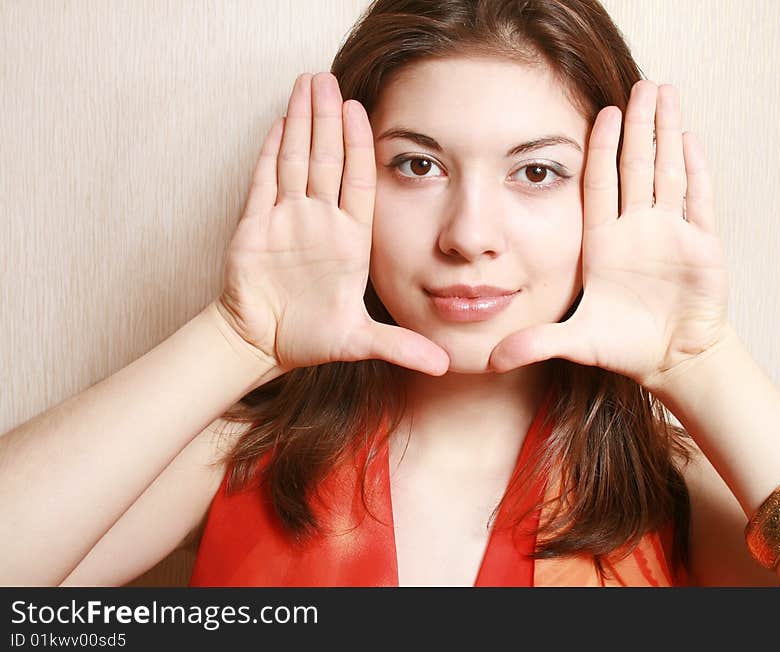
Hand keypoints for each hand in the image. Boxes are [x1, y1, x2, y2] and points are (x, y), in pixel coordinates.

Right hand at [215, 72, 449, 375]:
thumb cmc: (309, 338)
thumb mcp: (360, 341)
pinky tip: (280, 122)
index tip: (362, 110)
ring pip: (296, 160)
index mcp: (349, 240)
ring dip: (301, 122)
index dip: (359, 146)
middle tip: (329, 77)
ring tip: (306, 83)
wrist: (262, 343)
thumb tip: (444, 365)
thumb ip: (399, 347)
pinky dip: (270, 151)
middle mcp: (320, 221)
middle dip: (328, 118)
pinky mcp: (255, 225)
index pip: (358, 182)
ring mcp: (287, 219)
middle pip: (327, 159)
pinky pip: (264, 181)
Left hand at [488, 81, 731, 389]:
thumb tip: (490, 359)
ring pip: (669, 173)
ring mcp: (671, 234)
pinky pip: (700, 201)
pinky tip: (693, 139)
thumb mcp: (575, 341)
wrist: (670, 361)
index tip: (601, 113)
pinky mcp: (702, 247)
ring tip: (667, 93)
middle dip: (639, 126)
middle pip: (637, 167)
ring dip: (669, 134)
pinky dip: (698, 171)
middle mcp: (637, 230)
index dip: (602, 150)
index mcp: (604, 243)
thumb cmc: (623, 346)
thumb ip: (536, 343)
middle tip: (640, 84)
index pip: (601, 186)